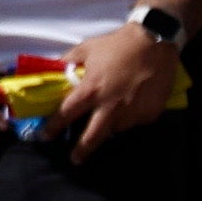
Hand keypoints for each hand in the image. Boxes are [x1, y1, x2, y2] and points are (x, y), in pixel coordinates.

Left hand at [57, 19, 180, 149]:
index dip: (53, 127)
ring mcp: (132, 112)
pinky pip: (136, 121)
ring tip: (111, 117)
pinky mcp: (150, 113)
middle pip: (92, 137)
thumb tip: (52, 70)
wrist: (155, 41)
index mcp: (91, 90)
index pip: (65, 115)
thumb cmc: (118, 44)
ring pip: (116, 129)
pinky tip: (133, 104)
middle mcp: (110, 106)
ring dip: (110, 126)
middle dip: (81, 150)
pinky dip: (131, 117)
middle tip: (75, 158)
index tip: (46, 136)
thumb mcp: (86, 48)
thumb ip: (67, 62)